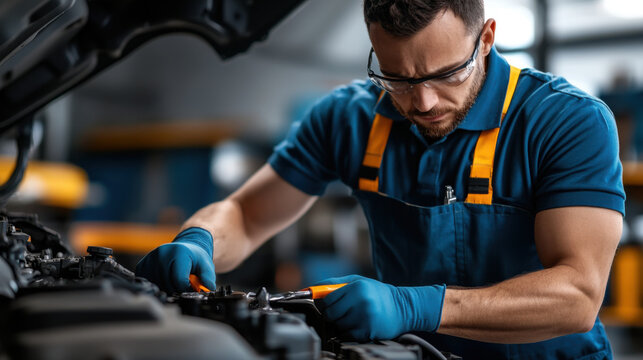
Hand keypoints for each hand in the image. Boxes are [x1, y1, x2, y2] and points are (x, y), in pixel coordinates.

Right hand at [135, 227, 215, 292]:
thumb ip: (208, 277)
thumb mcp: (206, 265)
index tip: (190, 285)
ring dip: (167, 288)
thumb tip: (209, 288)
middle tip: (183, 283)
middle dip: (177, 289)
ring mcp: (150, 258)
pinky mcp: (143, 264)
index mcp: (179, 252)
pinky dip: (156, 284)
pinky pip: (147, 282)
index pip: (179, 280)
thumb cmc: (194, 258)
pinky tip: (164, 279)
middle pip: (167, 284)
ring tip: (174, 280)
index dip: (186, 288)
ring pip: (157, 285)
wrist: (185, 247)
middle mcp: (162, 253)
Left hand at [317, 275, 444, 340]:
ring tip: (355, 316)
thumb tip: (311, 288)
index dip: (327, 304)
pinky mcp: (368, 332)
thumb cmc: (378, 293)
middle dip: (333, 314)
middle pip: (331, 314)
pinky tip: (360, 324)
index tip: (332, 304)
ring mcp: (365, 319)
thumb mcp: (358, 281)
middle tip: (344, 310)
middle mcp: (361, 302)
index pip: (328, 300)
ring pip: (338, 326)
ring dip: (342, 323)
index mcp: (357, 288)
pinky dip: (350, 331)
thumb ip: (334, 283)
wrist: (403, 308)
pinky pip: (347, 335)